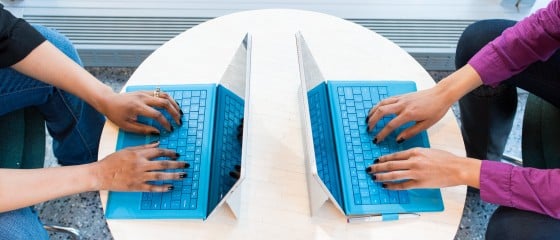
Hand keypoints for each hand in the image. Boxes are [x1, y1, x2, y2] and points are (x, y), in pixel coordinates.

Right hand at [92, 142, 188, 191]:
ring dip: (174, 175)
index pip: (158, 152)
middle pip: (163, 164)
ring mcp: (139, 177)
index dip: (170, 152)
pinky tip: (171, 187)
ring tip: (183, 175)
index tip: (178, 154)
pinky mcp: (136, 187)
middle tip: (186, 165)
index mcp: (138, 154)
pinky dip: (162, 188)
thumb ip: (144, 147)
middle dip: (177, 164)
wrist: (101, 174)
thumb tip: (158, 143)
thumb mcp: (128, 149)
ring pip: (160, 176)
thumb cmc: (113, 161)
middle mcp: (141, 165)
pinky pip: (152, 188)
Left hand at [100, 90, 182, 133]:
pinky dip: (169, 99)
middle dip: (174, 113)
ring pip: (165, 95)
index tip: (170, 129)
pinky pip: (161, 93)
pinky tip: (173, 106)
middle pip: (164, 103)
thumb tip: (157, 132)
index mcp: (137, 107)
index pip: (157, 114)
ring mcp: (145, 93)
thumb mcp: (126, 125)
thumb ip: (142, 129)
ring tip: (179, 113)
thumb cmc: (116, 114)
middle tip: (179, 122)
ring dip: (174, 104)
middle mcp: (143, 98)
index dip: (165, 123)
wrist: (108, 101)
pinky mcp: (146, 91)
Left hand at [365, 148, 480, 189]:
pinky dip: (392, 186)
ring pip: (393, 174)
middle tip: (369, 169)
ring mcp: (415, 172)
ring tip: (374, 177)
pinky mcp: (419, 183)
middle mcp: (413, 161)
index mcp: (415, 151)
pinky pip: (402, 185)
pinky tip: (386, 186)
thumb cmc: (446, 159)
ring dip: (381, 176)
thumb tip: (405, 157)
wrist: (457, 168)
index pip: (394, 155)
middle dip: (377, 167)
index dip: (383, 158)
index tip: (376, 160)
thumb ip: (416, 154)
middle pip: (390, 164)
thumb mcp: (429, 151)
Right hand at [366, 85, 452, 142]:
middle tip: (368, 129)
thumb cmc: (436, 110)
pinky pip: (386, 99)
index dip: (381, 134)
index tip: (376, 140)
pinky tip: (376, 110)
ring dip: (373, 111)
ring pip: (381, 103)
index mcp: (409, 114)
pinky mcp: (402, 96)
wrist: (441, 95)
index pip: (390, 125)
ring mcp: (401, 99)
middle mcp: (402, 105)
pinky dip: (379, 105)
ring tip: (368, 119)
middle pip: (381, 112)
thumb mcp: (426, 125)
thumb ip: (410, 132)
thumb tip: (398, 139)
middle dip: (373, 121)